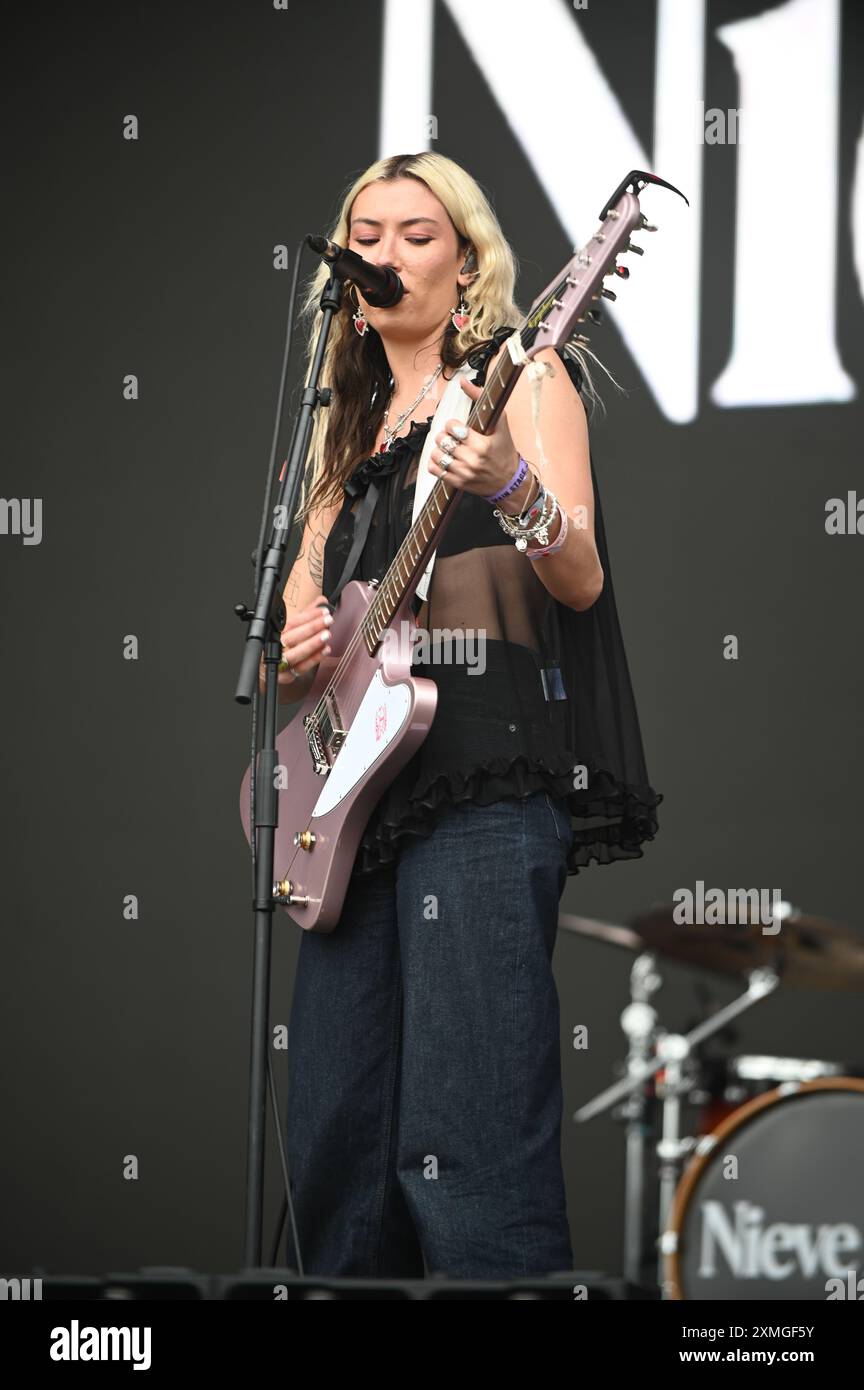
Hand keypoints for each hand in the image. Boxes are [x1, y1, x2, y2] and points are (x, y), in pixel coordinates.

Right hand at [278, 597, 332, 673]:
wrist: (266, 669)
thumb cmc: (280, 645)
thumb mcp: (291, 627)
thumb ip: (306, 614)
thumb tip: (322, 601)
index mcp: (274, 632)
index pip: (291, 622)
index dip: (308, 616)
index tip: (323, 611)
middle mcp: (275, 647)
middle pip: (292, 637)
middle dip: (312, 628)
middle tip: (328, 620)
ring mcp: (279, 662)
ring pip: (296, 653)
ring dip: (313, 643)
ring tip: (327, 635)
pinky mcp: (285, 675)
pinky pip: (301, 668)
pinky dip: (314, 659)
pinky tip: (325, 650)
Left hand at [426, 377, 520, 499]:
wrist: (509, 480)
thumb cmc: (504, 450)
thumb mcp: (500, 424)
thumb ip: (481, 399)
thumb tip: (463, 381)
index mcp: (481, 445)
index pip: (452, 428)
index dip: (452, 425)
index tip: (458, 427)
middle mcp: (472, 460)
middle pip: (443, 441)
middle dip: (445, 436)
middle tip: (452, 437)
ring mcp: (464, 473)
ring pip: (437, 455)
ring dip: (439, 449)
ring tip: (448, 447)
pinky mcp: (458, 483)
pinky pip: (435, 471)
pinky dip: (435, 463)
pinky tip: (444, 458)